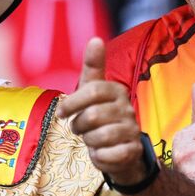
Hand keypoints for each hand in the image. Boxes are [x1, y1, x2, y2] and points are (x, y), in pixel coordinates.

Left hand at [58, 38, 145, 185]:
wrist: (120, 149)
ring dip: (89, 142)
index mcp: (116, 91)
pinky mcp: (134, 150)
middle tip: (79, 128)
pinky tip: (101, 153)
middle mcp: (127, 108)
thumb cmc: (100, 117)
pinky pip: (110, 154)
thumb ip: (92, 67)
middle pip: (92, 116)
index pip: (93, 90)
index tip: (61, 113)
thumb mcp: (93, 91)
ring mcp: (133, 129)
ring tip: (92, 139)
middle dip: (78, 126)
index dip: (72, 103)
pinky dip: (99, 157)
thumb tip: (96, 39)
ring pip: (99, 137)